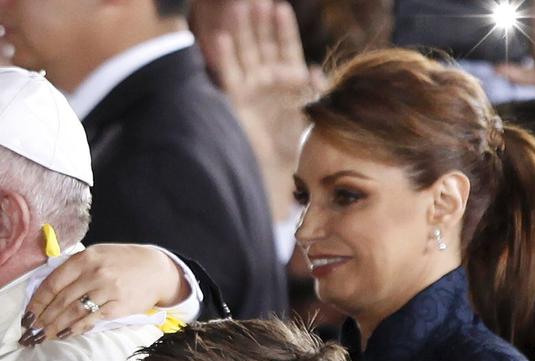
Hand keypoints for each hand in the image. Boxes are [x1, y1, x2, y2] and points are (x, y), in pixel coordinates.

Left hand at [20, 245, 188, 344]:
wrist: (157, 269)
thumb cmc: (122, 262)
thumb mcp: (97, 255)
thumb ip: (74, 269)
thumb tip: (46, 291)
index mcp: (85, 258)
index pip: (53, 283)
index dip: (37, 303)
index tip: (27, 317)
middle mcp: (94, 273)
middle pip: (60, 301)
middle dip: (42, 319)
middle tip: (30, 333)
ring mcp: (107, 290)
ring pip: (73, 312)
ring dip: (54, 327)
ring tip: (42, 338)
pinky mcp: (118, 306)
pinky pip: (91, 320)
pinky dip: (75, 329)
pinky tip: (64, 335)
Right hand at [200, 0, 324, 221]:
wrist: (273, 170)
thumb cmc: (295, 144)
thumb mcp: (310, 112)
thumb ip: (312, 91)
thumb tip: (314, 71)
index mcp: (289, 79)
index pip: (285, 46)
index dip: (282, 28)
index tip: (279, 7)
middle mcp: (268, 79)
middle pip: (262, 43)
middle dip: (258, 22)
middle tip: (254, 0)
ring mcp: (250, 87)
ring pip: (245, 52)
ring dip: (242, 31)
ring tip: (238, 8)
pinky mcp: (235, 99)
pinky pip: (228, 73)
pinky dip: (224, 56)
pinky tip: (220, 39)